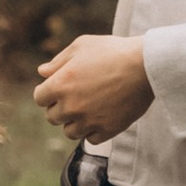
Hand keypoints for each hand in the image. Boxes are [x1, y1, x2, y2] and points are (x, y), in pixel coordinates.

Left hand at [36, 32, 153, 142]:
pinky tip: (101, 117)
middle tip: (76, 96)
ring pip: (70, 132)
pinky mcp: (107, 130)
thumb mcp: (82, 46)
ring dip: (75, 122)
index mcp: (60, 85)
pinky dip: (94, 131)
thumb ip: (58, 61)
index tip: (59, 88)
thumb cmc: (113, 51)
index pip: (39, 98)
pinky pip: (91, 139)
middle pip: (52, 117)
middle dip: (60, 107)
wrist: (146, 66)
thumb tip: (42, 72)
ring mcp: (89, 121)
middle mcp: (71, 106)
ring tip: (88, 108)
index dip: (47, 92)